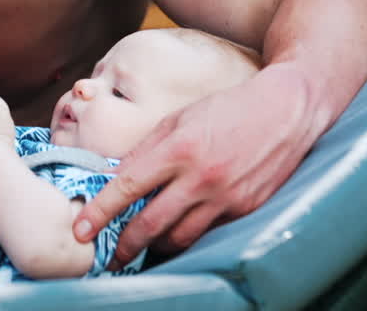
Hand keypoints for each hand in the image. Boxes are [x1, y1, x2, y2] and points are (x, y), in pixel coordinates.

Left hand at [73, 70, 310, 266]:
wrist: (286, 109)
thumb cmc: (227, 109)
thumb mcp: (178, 120)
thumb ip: (146, 150)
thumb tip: (116, 178)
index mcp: (179, 148)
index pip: (128, 186)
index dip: (100, 212)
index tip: (81, 230)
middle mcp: (202, 177)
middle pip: (151, 224)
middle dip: (124, 246)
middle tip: (110, 258)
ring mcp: (227, 197)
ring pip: (180, 238)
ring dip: (156, 246)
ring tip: (143, 247)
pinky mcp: (246, 209)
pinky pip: (209, 233)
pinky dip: (189, 236)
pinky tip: (178, 233)